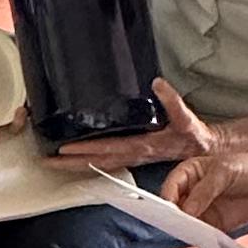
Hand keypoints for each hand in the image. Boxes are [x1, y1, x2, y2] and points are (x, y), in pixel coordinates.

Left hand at [61, 80, 215, 180]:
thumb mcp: (186, 118)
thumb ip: (172, 101)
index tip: (65, 149)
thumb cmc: (193, 136)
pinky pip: (105, 161)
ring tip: (51, 162)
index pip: (109, 148)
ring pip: (97, 164)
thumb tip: (158, 83)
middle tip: (45, 161)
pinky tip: (74, 158)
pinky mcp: (132, 156)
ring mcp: (131, 158)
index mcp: (142, 146)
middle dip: (70, 163)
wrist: (203, 151)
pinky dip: (87, 161)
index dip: (87, 149)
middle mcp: (133, 155)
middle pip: (96, 162)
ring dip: (75, 165)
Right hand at [156, 92, 247, 229]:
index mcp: (188, 173)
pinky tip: (202, 241)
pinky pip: (201, 234)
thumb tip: (186, 210)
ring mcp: (201, 210)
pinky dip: (200, 239)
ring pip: (185, 223)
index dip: (167, 198)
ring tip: (190, 234)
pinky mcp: (213, 225)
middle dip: (173, 217)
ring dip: (185, 230)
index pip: (170, 186)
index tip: (168, 210)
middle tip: (175, 225)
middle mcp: (191, 192)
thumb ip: (205, 190)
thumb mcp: (225, 172)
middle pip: (174, 207)